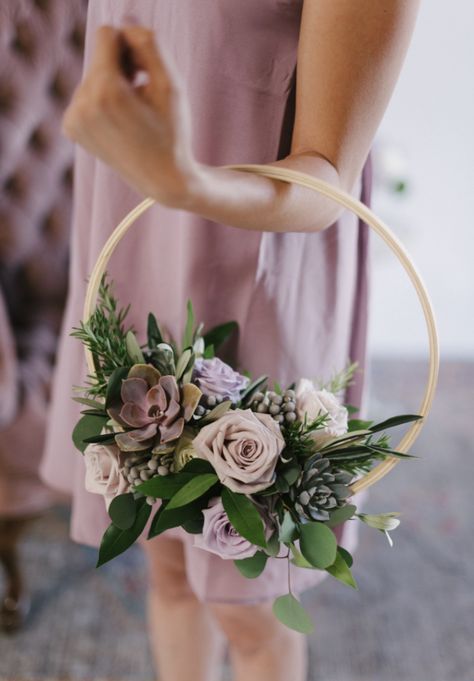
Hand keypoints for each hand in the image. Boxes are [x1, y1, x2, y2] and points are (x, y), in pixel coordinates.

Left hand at [62, 25, 197, 205]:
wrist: (162, 179)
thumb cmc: (172, 131)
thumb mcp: (171, 84)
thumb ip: (149, 44)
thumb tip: (124, 25)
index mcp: (106, 91)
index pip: (107, 34)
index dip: (131, 47)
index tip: (145, 72)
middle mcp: (82, 104)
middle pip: (98, 56)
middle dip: (121, 68)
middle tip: (142, 96)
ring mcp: (73, 119)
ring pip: (92, 77)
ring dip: (112, 86)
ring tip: (133, 112)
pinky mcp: (71, 128)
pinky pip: (84, 96)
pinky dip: (102, 103)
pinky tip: (119, 122)